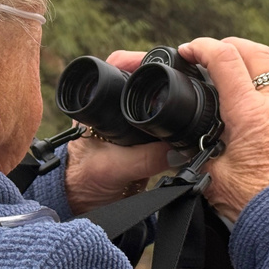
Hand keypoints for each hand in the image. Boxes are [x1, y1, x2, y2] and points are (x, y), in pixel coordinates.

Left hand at [63, 50, 170, 214]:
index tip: (158, 65)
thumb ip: (144, 159)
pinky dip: (173, 131)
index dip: (138, 60)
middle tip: (182, 86)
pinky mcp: (141, 145)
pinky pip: (161, 130)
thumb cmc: (82, 183)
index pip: (116, 68)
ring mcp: (128, 126)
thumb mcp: (112, 169)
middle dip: (161, 85)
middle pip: (140, 83)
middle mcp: (112, 111)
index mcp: (96, 106)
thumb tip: (177, 150)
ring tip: (185, 110)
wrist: (84, 208)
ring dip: (168, 108)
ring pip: (152, 106)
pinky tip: (183, 135)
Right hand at [178, 37, 268, 221]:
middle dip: (233, 46)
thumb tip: (180, 149)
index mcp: (249, 112)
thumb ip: (196, 155)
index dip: (202, 47)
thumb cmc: (253, 203)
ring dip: (257, 77)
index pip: (224, 59)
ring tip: (240, 92)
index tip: (188, 51)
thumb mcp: (211, 176)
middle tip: (214, 54)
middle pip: (258, 53)